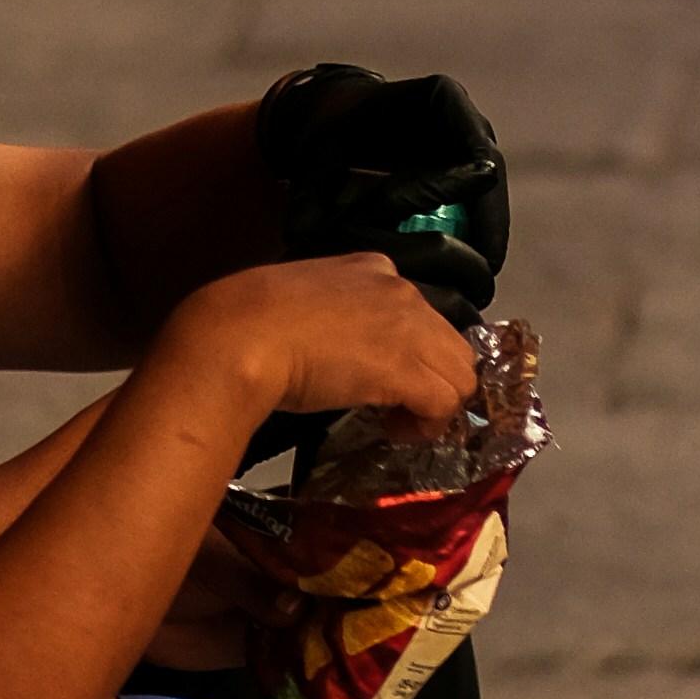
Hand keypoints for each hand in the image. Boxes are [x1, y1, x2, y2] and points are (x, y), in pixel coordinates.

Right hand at [177, 250, 480, 436]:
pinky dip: (429, 424)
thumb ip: (333, 317)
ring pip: (459, 373)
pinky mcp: (406, 366)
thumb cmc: (251, 322)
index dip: (410, 351)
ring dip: (436, 404)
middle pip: (450, 344)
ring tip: (398, 423)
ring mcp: (409, 326)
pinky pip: (445, 401)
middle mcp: (400, 290)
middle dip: (432, 379)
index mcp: (373, 268)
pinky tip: (396, 431)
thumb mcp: (301, 305)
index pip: (419, 314)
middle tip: (399, 407)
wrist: (240, 334)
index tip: (385, 376)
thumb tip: (333, 348)